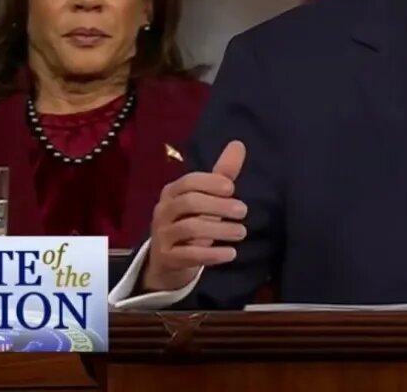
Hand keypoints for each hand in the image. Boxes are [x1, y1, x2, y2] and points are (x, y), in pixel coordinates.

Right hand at [141, 141, 247, 292]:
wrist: (168, 261)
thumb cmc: (191, 221)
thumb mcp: (206, 198)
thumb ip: (222, 174)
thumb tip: (238, 144)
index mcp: (172, 192)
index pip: (188, 182)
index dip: (210, 183)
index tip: (232, 188)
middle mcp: (163, 211)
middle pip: (190, 203)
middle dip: (219, 205)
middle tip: (243, 211)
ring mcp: (162, 235)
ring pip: (190, 228)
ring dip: (220, 229)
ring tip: (242, 232)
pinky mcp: (167, 258)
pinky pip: (189, 255)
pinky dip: (212, 254)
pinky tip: (231, 254)